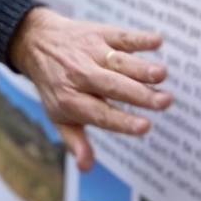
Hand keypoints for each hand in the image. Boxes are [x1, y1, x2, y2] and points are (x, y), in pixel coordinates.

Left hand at [7, 8, 169, 171]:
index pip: (99, 114)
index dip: (122, 121)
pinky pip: (120, 36)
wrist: (36, 42)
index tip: (146, 126)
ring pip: (118, 61)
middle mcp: (80, 75)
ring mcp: (90, 52)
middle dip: (139, 94)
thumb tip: (86, 167)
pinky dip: (138, 38)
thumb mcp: (57, 115)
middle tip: (165, 102)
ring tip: (162, 75)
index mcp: (70, 100)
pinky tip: (157, 41)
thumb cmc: (55, 85)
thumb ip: (74, 141)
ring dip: (141, 67)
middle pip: (112, 86)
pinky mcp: (99, 33)